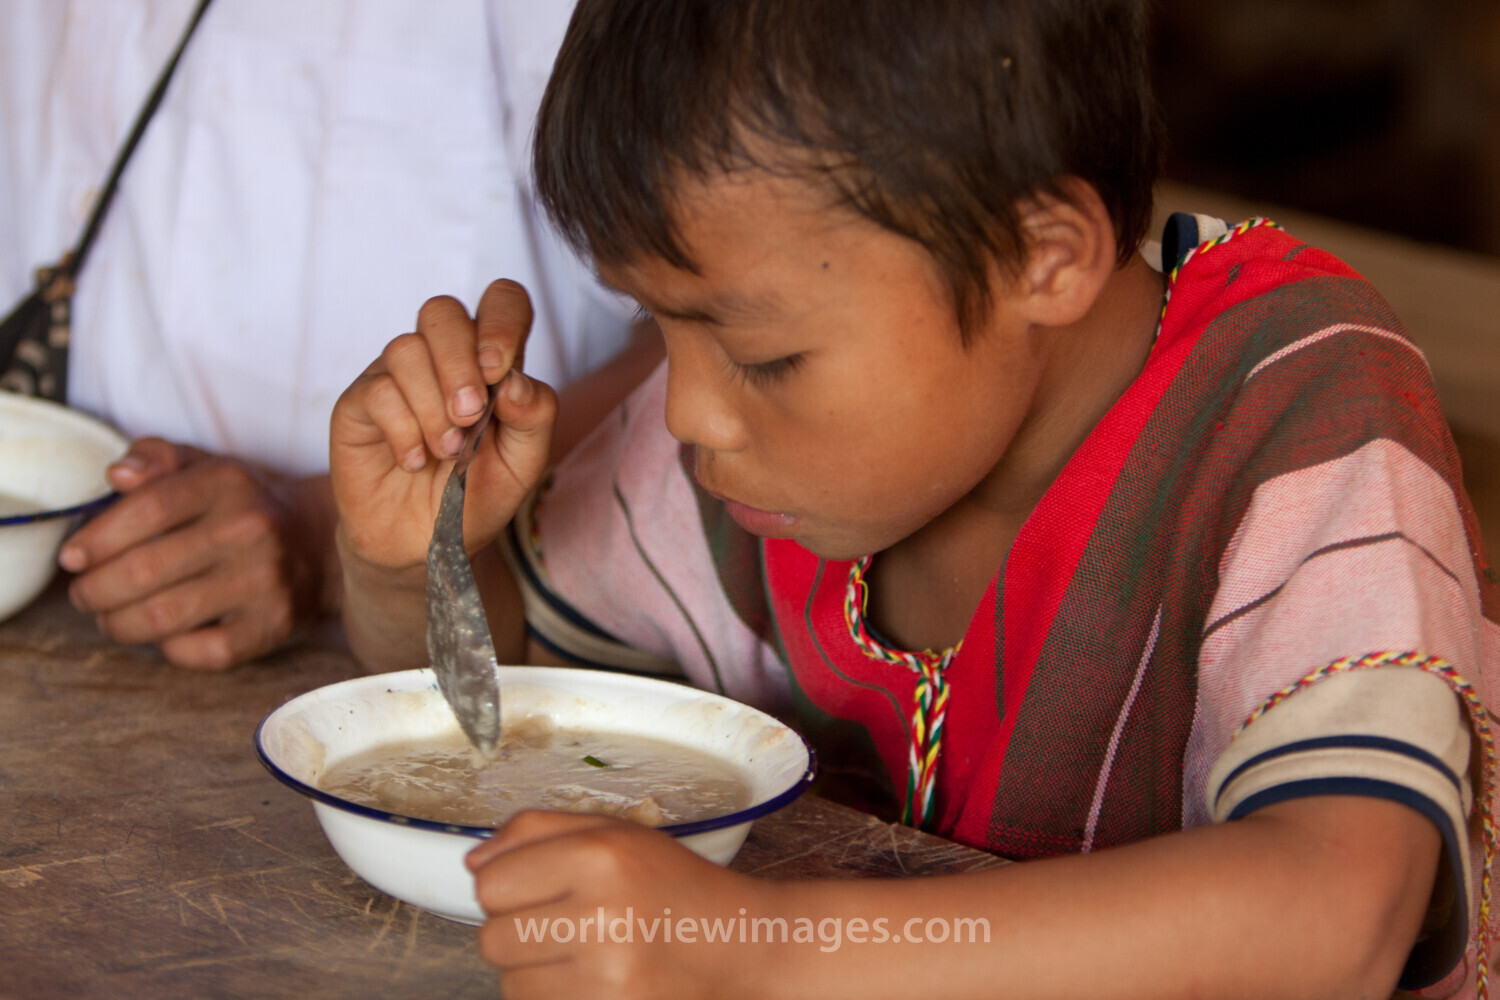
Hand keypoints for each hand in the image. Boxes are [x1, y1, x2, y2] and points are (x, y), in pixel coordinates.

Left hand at [59, 439, 336, 669]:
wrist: (322, 544)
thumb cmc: (245, 508)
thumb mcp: (207, 468)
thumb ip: (157, 458)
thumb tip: (117, 475)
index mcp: (228, 483)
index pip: (146, 508)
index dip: (96, 538)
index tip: (72, 558)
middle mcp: (251, 529)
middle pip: (143, 570)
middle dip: (94, 590)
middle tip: (85, 595)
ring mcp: (265, 581)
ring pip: (162, 616)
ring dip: (118, 623)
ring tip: (110, 617)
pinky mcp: (274, 625)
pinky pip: (199, 652)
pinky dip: (169, 649)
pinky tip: (165, 635)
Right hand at [330, 279, 555, 576]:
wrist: (425, 544)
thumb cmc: (476, 496)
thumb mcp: (523, 465)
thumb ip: (535, 419)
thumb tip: (517, 381)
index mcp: (490, 362)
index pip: (501, 301)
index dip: (501, 318)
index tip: (500, 370)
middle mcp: (440, 359)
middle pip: (442, 312)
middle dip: (460, 362)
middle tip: (470, 415)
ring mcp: (396, 377)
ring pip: (406, 349)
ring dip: (432, 407)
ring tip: (446, 451)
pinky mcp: (359, 404)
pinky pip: (377, 392)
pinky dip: (404, 431)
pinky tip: (414, 460)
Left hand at [466, 811, 768, 999]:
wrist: (741, 944)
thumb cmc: (674, 884)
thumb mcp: (617, 833)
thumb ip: (537, 831)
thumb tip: (472, 862)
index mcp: (602, 856)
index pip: (491, 883)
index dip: (507, 886)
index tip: (536, 887)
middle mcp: (603, 916)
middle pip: (492, 939)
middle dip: (516, 930)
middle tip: (560, 921)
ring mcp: (609, 978)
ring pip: (510, 984)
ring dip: (534, 969)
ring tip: (581, 951)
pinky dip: (555, 995)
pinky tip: (591, 977)